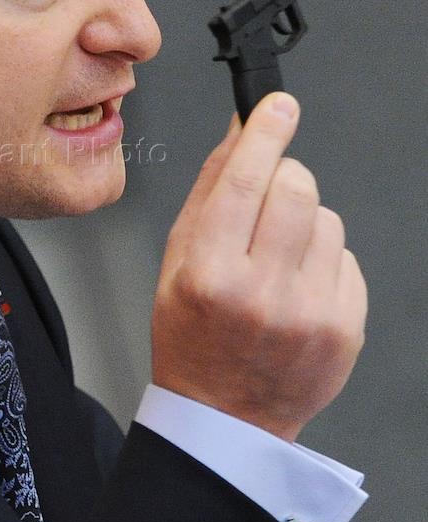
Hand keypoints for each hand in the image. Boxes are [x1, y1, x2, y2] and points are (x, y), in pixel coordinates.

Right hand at [151, 93, 366, 440]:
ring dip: (304, 223)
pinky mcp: (345, 328)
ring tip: (277, 262)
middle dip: (285, 176)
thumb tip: (240, 131)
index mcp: (208, 275)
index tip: (279, 104)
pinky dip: (324, 261)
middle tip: (268, 199)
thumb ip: (209, 191)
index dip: (265, 132)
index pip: (245, 182)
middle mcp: (260, 294)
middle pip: (296, 188)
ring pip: (327, 219)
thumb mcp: (175, 262)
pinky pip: (347, 258)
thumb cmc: (192, 337)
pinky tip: (297, 290)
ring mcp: (309, 314)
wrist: (226, 417)